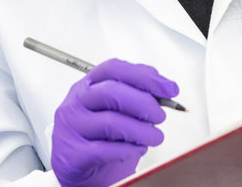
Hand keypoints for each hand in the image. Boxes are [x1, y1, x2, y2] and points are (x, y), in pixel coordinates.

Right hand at [50, 59, 178, 186]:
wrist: (83, 171)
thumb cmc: (101, 137)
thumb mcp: (117, 110)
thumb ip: (136, 93)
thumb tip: (162, 86)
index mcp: (87, 86)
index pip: (114, 69)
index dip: (144, 76)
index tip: (169, 88)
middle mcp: (76, 102)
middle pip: (112, 92)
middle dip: (144, 103)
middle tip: (160, 116)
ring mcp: (72, 128)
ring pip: (111, 122)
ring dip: (142, 130)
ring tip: (154, 137)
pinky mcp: (72, 154)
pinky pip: (105, 150)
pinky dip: (129, 149)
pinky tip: (138, 149)